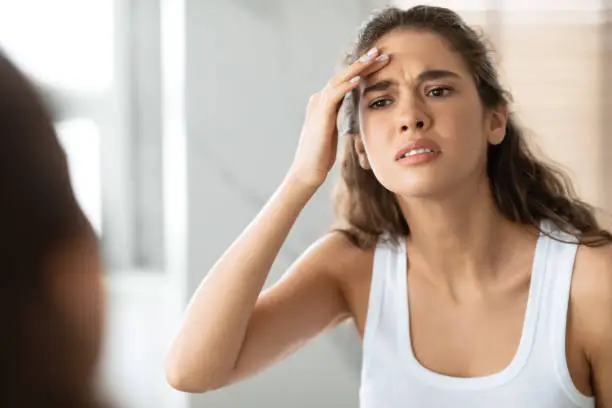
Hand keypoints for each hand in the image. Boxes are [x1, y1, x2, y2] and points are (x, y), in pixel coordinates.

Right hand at [287, 46, 389, 189]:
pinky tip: (359, 79)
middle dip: (363, 62)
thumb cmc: (321, 155)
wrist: (307, 170)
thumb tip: (351, 115)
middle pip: (344, 75)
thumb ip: (339, 119)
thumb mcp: (333, 132)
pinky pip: (334, 95)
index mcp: (324, 103)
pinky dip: (346, 85)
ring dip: (358, 68)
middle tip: (381, 51)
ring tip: (374, 57)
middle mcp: (319, 99)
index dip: (362, 70)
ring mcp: (318, 106)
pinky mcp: (320, 116)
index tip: (379, 62)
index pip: (345, 80)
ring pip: (340, 79)